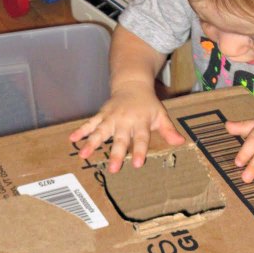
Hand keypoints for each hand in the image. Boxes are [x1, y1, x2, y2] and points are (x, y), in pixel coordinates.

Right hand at [69, 84, 184, 172]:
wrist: (132, 84)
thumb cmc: (147, 104)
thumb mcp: (160, 115)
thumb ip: (168, 130)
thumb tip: (181, 143)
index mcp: (140, 122)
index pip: (141, 139)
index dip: (139, 151)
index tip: (137, 164)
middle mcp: (124, 121)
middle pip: (120, 139)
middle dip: (116, 154)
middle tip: (113, 168)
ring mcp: (111, 118)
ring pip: (101, 132)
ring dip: (92, 143)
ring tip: (83, 155)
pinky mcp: (101, 115)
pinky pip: (90, 123)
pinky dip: (81, 130)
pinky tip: (72, 139)